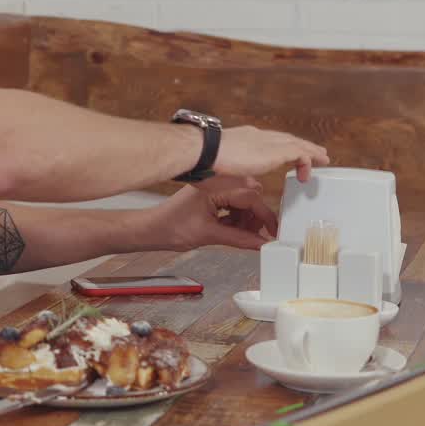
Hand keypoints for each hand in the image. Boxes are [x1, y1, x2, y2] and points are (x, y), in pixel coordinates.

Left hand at [144, 182, 278, 251]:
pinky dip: (236, 216)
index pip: (251, 197)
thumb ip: (239, 239)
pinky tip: (232, 229)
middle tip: (255, 234)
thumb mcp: (210, 236)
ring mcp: (214, 188)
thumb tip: (261, 243)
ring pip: (243, 200)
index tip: (272, 230)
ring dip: (246, 218)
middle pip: (250, 195)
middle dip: (255, 216)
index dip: (264, 216)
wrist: (151, 229)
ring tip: (240, 234)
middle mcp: (217, 182)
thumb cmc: (171, 227)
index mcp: (216, 186)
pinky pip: (232, 203)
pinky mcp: (211, 195)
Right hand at [210, 125, 328, 182]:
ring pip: (296, 144)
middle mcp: (257, 137)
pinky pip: (300, 153)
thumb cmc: (205, 165)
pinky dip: (308, 159)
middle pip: (285, 139)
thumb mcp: (225, 174)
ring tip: (322, 158)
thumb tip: (250, 184)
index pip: (268, 142)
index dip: (281, 147)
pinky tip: (313, 166)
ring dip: (310, 151)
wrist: (203, 152)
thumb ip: (240, 177)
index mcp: (244, 140)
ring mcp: (267, 142)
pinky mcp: (275, 151)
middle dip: (299, 146)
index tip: (287, 153)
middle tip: (313, 152)